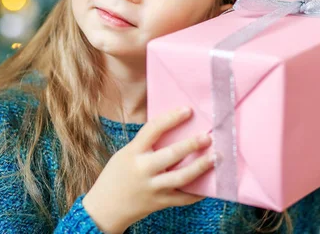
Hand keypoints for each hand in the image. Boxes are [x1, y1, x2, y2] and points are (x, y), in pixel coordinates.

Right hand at [82, 106, 217, 232]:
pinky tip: (211, 183)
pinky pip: (183, 198)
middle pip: (171, 154)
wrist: (104, 209)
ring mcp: (152, 188)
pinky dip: (198, 192)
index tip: (188, 110)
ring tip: (216, 157)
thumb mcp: (125, 154)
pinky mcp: (160, 203)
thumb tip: (175, 130)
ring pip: (181, 177)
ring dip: (201, 167)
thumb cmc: (117, 175)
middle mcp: (143, 170)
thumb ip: (146, 145)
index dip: (171, 118)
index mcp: (133, 153)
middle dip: (191, 144)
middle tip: (208, 136)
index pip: (153, 129)